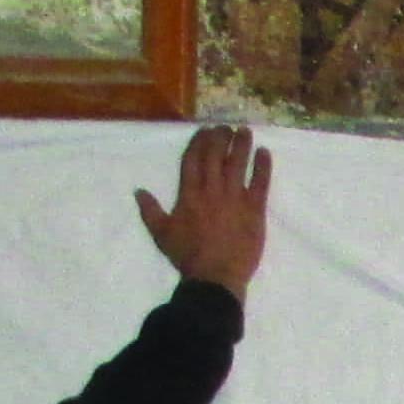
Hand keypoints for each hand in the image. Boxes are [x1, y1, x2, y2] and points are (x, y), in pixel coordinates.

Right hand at [136, 124, 274, 296]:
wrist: (215, 277)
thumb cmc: (187, 256)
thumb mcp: (161, 233)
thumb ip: (150, 210)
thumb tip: (138, 191)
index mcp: (189, 193)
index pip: (193, 158)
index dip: (199, 141)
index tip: (205, 130)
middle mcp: (212, 189)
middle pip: (216, 155)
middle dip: (220, 137)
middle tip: (225, 126)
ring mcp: (235, 197)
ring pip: (238, 163)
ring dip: (242, 144)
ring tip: (245, 131)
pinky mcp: (255, 208)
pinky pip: (261, 181)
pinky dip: (263, 165)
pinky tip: (265, 152)